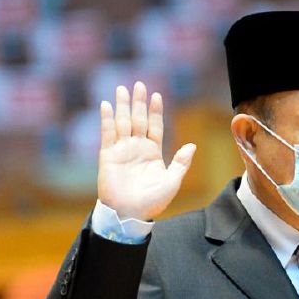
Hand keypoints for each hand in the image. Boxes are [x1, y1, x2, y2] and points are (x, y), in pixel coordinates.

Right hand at [98, 81, 196, 220]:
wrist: (130, 213)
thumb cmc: (152, 201)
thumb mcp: (172, 182)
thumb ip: (181, 163)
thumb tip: (192, 145)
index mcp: (153, 153)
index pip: (155, 126)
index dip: (156, 111)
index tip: (157, 95)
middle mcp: (137, 148)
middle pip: (138, 119)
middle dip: (139, 102)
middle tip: (139, 84)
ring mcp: (122, 150)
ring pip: (123, 122)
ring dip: (122, 106)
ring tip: (122, 88)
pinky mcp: (108, 155)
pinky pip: (107, 134)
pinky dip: (107, 119)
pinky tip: (106, 105)